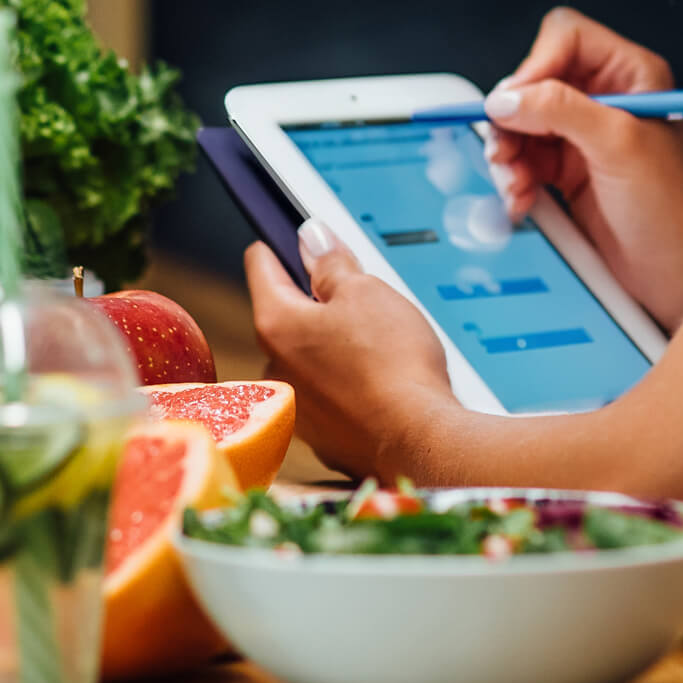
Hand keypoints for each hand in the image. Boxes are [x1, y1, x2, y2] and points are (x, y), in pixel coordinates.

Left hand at [244, 220, 457, 479]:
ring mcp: (295, 406)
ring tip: (377, 347)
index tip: (288, 242)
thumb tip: (313, 240)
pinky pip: (327, 395)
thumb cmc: (393, 366)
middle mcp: (274, 368)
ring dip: (331, 347)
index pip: (261, 269)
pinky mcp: (321, 435)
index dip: (278, 247)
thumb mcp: (366, 293)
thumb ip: (331, 265)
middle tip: (357, 298)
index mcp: (276, 324)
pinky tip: (378, 383)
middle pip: (287, 317)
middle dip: (316, 304)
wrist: (421, 442)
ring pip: (308, 359)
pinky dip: (346, 385)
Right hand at [484, 8, 682, 330]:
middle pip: (531, 84)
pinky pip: (518, 160)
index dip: (535, 65)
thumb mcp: (618, 147)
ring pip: (518, 124)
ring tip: (515, 185)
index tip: (515, 102)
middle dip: (513, 121)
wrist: (672, 276)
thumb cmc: (671, 212)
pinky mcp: (563, 169)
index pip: (565, 39)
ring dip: (507, 156)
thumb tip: (505, 97)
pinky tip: (521, 200)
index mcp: (630, 76)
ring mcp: (581, 135)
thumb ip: (560, 111)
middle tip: (507, 152)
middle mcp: (603, 99)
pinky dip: (511, 180)